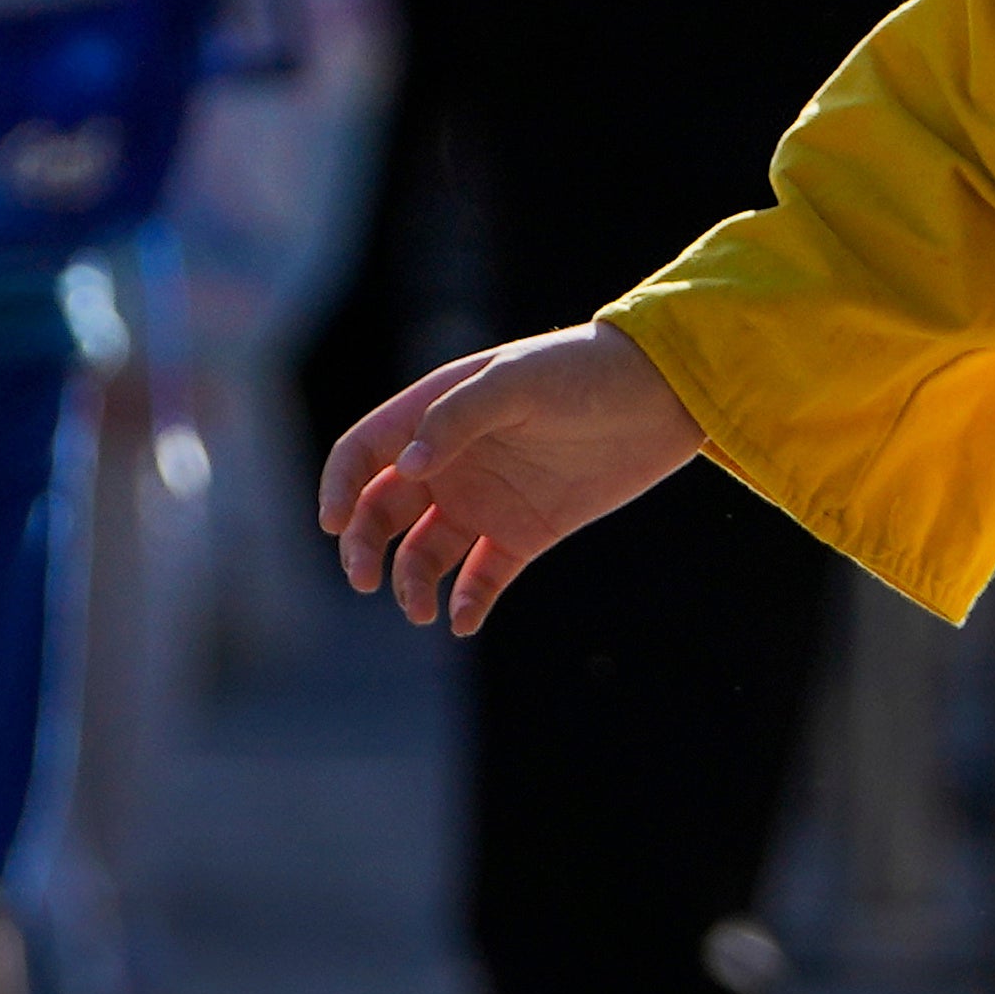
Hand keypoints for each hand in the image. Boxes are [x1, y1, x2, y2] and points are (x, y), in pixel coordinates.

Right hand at [319, 323, 707, 633]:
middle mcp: (453, 461)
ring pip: (424, 554)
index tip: (332, 524)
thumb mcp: (518, 381)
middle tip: (368, 580)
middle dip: (362, 548)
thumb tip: (406, 466)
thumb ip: (459, 417)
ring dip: (410, 584)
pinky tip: (463, 621)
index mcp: (436, 415)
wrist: (662, 394)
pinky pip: (482, 579)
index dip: (339, 487)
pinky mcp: (525, 533)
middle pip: (380, 512)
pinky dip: (466, 604)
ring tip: (421, 611)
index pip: (364, 453)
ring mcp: (487, 500)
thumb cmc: (584, 371)